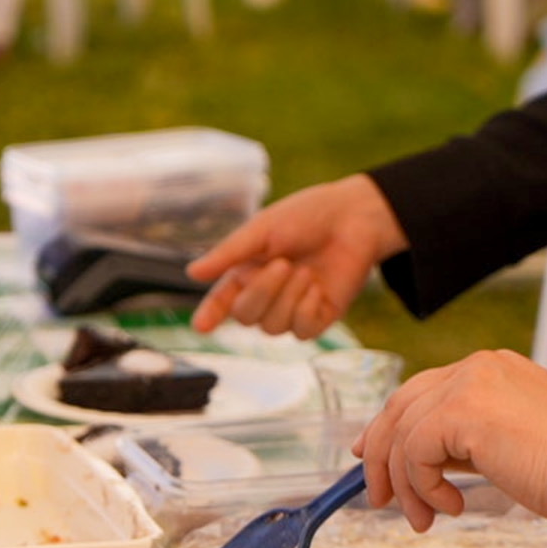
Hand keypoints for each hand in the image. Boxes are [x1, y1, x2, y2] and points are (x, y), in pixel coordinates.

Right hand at [186, 174, 407, 338]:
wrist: (354, 217)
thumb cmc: (306, 216)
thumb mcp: (262, 229)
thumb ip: (229, 254)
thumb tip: (192, 273)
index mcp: (246, 271)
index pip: (221, 301)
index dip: (209, 314)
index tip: (200, 326)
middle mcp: (265, 294)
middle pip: (246, 316)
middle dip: (262, 292)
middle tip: (283, 263)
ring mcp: (291, 309)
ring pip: (273, 327)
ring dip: (288, 297)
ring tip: (305, 271)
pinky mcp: (317, 318)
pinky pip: (300, 331)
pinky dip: (306, 308)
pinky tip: (316, 287)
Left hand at [353, 350, 546, 526]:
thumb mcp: (513, 446)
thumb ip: (471, 441)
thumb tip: (428, 462)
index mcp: (493, 370)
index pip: (423, 391)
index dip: (390, 425)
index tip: (371, 456)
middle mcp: (478, 367)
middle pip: (401, 406)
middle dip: (382, 455)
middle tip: (378, 499)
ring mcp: (469, 384)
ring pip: (402, 434)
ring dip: (407, 487)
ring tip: (425, 520)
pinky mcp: (461, 410)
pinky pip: (414, 452)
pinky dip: (424, 487)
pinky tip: (452, 506)